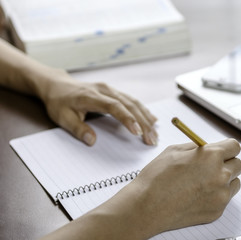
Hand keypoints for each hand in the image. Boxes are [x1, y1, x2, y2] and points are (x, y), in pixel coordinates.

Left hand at [39, 69, 157, 145]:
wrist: (58, 85)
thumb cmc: (59, 102)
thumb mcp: (62, 117)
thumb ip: (77, 129)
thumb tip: (92, 141)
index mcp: (91, 96)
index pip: (114, 107)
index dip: (127, 119)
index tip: (137, 132)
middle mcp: (104, 90)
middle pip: (129, 105)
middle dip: (143, 123)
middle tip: (152, 139)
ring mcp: (111, 90)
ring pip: (133, 102)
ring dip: (146, 118)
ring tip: (155, 133)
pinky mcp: (114, 92)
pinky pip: (132, 101)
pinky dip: (143, 111)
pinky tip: (152, 119)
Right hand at [128, 138, 240, 236]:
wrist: (147, 206)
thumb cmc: (157, 177)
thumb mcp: (175, 150)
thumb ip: (196, 148)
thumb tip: (207, 148)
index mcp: (211, 156)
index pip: (234, 147)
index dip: (227, 148)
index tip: (222, 150)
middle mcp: (220, 175)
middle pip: (238, 165)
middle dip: (227, 162)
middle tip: (211, 166)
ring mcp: (220, 195)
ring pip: (234, 182)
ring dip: (224, 180)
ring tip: (203, 182)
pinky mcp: (217, 211)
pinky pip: (224, 198)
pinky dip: (216, 195)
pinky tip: (197, 194)